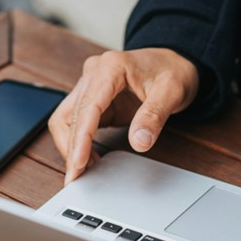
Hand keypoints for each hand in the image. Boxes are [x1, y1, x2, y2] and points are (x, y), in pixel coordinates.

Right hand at [48, 48, 198, 184]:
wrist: (174, 62)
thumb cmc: (173, 72)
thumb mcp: (171, 92)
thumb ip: (154, 116)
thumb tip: (139, 142)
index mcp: (110, 67)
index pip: (87, 107)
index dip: (81, 138)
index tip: (78, 163)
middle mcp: (94, 74)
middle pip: (68, 115)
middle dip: (71, 148)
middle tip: (77, 177)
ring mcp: (91, 86)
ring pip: (66, 120)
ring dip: (71, 146)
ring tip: (83, 171)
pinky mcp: (94, 100)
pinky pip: (77, 124)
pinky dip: (79, 143)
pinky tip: (89, 160)